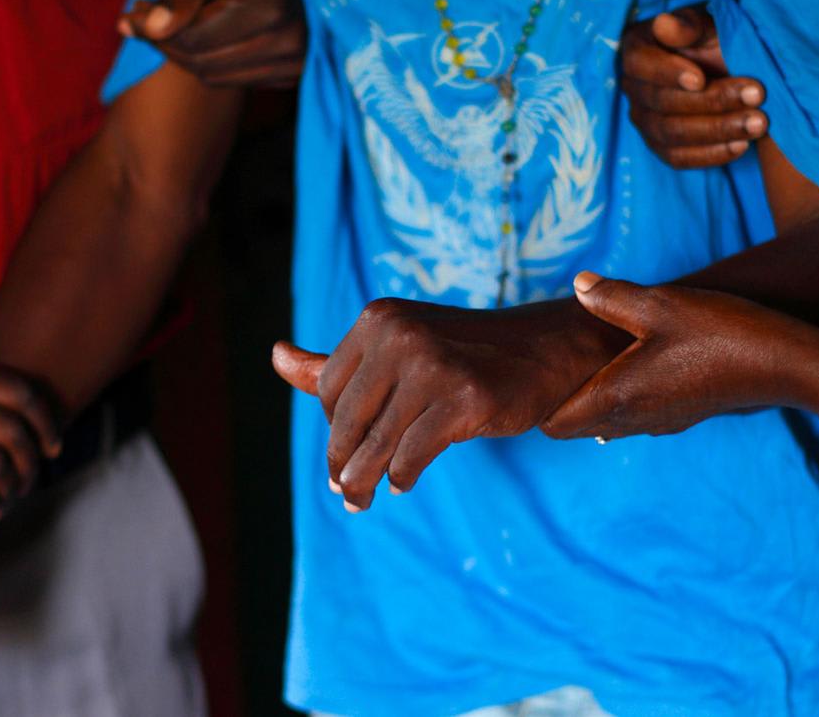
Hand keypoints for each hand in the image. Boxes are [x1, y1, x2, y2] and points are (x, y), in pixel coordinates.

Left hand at [118, 0, 305, 87]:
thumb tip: (150, 27)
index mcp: (269, 11)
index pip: (193, 40)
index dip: (154, 30)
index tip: (132, 12)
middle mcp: (286, 46)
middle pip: (200, 63)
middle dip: (165, 42)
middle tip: (144, 17)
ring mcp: (293, 66)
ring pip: (213, 77)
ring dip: (184, 55)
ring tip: (170, 25)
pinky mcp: (292, 77)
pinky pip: (232, 81)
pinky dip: (208, 63)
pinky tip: (203, 37)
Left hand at [272, 297, 627, 510]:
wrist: (543, 351)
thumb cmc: (461, 355)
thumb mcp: (395, 350)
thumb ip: (334, 362)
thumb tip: (275, 356)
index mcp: (379, 320)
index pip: (329, 389)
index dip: (333, 428)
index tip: (344, 453)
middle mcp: (401, 336)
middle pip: (347, 420)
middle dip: (342, 463)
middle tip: (346, 492)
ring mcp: (433, 366)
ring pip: (376, 444)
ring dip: (363, 481)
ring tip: (361, 499)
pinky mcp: (465, 399)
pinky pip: (412, 455)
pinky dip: (401, 476)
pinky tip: (402, 483)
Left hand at [540, 272, 794, 440]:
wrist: (783, 363)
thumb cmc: (720, 332)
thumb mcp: (660, 304)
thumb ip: (611, 297)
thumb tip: (577, 284)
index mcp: (617, 397)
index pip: (555, 424)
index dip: (536, 403)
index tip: (530, 377)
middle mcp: (634, 419)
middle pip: (574, 427)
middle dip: (556, 403)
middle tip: (548, 368)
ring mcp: (659, 422)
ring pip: (606, 423)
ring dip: (590, 400)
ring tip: (582, 365)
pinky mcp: (681, 416)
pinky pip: (635, 416)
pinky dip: (619, 398)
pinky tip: (628, 367)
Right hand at [620, 4, 768, 168]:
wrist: (726, 67)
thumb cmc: (714, 39)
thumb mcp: (707, 23)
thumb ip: (688, 24)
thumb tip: (663, 23)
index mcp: (637, 51)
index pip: (640, 65)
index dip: (667, 74)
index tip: (701, 78)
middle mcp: (633, 89)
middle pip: (662, 103)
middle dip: (712, 102)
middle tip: (757, 96)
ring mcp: (645, 121)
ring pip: (672, 134)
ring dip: (718, 131)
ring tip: (757, 124)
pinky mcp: (661, 146)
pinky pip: (679, 158)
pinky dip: (711, 154)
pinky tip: (742, 145)